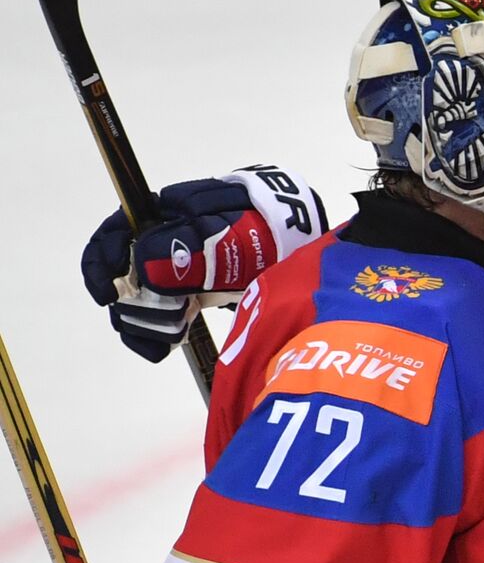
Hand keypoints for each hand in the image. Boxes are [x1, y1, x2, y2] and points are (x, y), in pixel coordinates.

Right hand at [80, 165, 326, 361]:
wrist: (302, 241)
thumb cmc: (264, 228)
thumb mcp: (227, 233)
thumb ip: (186, 245)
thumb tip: (144, 263)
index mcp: (165, 215)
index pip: (116, 233)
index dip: (102, 262)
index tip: (106, 293)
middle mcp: (162, 241)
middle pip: (121, 272)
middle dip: (130, 302)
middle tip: (155, 320)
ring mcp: (173, 267)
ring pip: (137, 298)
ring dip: (144, 321)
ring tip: (169, 336)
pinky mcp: (187, 292)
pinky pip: (158, 313)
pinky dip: (155, 333)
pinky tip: (162, 347)